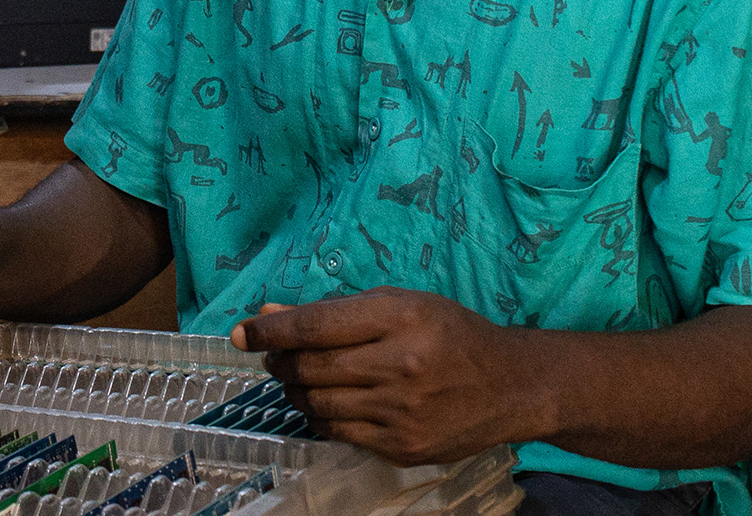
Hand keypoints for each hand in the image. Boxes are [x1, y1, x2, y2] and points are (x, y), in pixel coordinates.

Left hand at [233, 289, 545, 466]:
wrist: (511, 386)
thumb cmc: (451, 333)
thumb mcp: (400, 304)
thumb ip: (335, 311)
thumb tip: (270, 315)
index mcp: (400, 317)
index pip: (315, 325)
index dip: (270, 329)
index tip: (241, 332)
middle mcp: (401, 364)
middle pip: (310, 367)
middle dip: (279, 360)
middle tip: (273, 354)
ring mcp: (401, 412)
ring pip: (317, 403)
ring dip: (294, 388)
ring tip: (297, 376)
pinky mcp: (402, 447)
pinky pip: (338, 432)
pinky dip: (319, 415)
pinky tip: (324, 401)